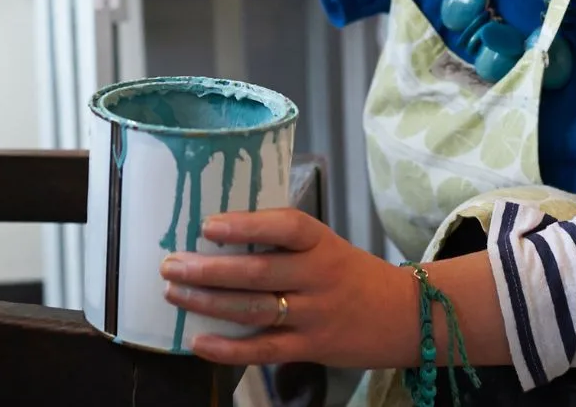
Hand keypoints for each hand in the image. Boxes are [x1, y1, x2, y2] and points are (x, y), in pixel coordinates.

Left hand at [160, 209, 417, 368]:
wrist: (405, 315)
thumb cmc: (351, 273)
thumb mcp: (326, 245)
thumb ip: (283, 241)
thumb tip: (218, 232)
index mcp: (322, 242)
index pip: (286, 226)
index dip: (246, 225)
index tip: (208, 225)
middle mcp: (319, 276)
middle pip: (258, 273)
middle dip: (208, 270)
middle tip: (171, 264)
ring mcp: (315, 315)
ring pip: (255, 310)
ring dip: (209, 303)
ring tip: (175, 293)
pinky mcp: (312, 348)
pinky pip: (264, 350)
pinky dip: (228, 349)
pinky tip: (199, 341)